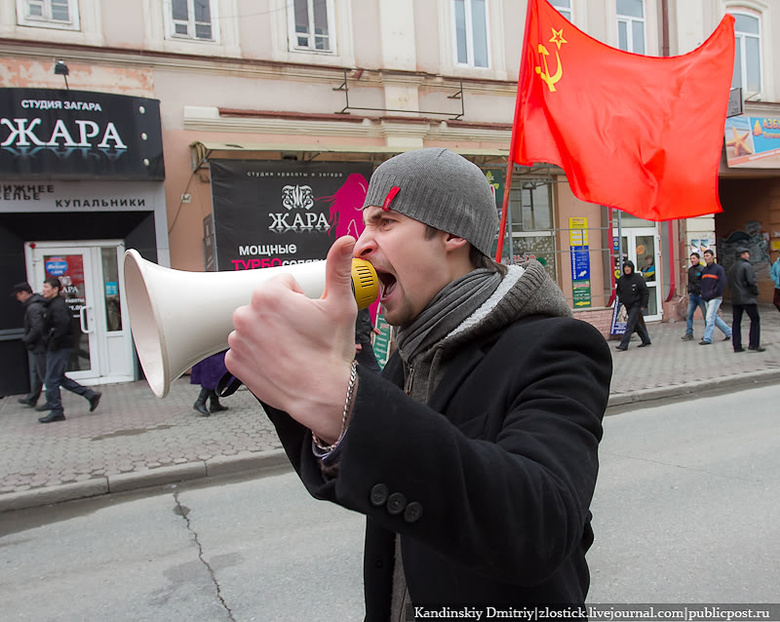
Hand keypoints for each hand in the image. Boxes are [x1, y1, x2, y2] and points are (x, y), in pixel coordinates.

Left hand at [225, 237, 358, 443]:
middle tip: (302, 334)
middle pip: (267, 304)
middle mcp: (246, 314)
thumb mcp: (340, 304)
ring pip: (255, 326)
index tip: (309, 317)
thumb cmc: (330, 352)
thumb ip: (338, 267)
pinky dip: (258, 354)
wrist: (322, 394)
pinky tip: (278, 361)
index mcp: (269, 295)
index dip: (300, 299)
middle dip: (282, 315)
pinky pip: (244, 349)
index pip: (284, 284)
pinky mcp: (234, 361)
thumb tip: (344, 241)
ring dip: (269, 334)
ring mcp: (237, 340)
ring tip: (291, 349)